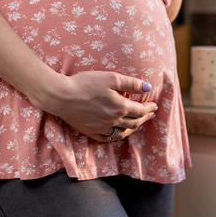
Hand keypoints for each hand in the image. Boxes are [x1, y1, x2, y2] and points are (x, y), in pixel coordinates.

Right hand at [39, 70, 157, 141]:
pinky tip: (120, 133)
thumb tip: (147, 86)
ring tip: (138, 123)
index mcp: (120, 107)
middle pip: (134, 122)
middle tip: (150, 114)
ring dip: (133, 128)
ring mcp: (102, 128)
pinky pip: (109, 138)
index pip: (140, 110)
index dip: (149, 108)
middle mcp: (113, 121)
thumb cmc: (86, 83)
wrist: (62, 96)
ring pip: (123, 132)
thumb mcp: (111, 78)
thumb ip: (131, 83)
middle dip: (145, 118)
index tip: (154, 105)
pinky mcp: (91, 132)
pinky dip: (118, 136)